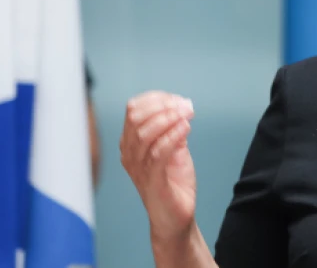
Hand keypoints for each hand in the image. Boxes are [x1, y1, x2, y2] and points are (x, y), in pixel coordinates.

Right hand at [120, 91, 196, 241]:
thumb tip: (180, 109)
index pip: (134, 109)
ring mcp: (138, 168)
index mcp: (131, 143)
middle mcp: (129, 154)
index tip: (179, 100)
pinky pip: (158, 153)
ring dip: (169, 119)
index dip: (157, 99)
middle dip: (163, 106)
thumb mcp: (174, 149)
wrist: (175, 217)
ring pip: (145, 133)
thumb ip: (173, 129)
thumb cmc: (172, 183)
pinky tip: (185, 128)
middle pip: (136, 117)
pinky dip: (172, 136)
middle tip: (185, 106)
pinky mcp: (151, 181)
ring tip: (187, 115)